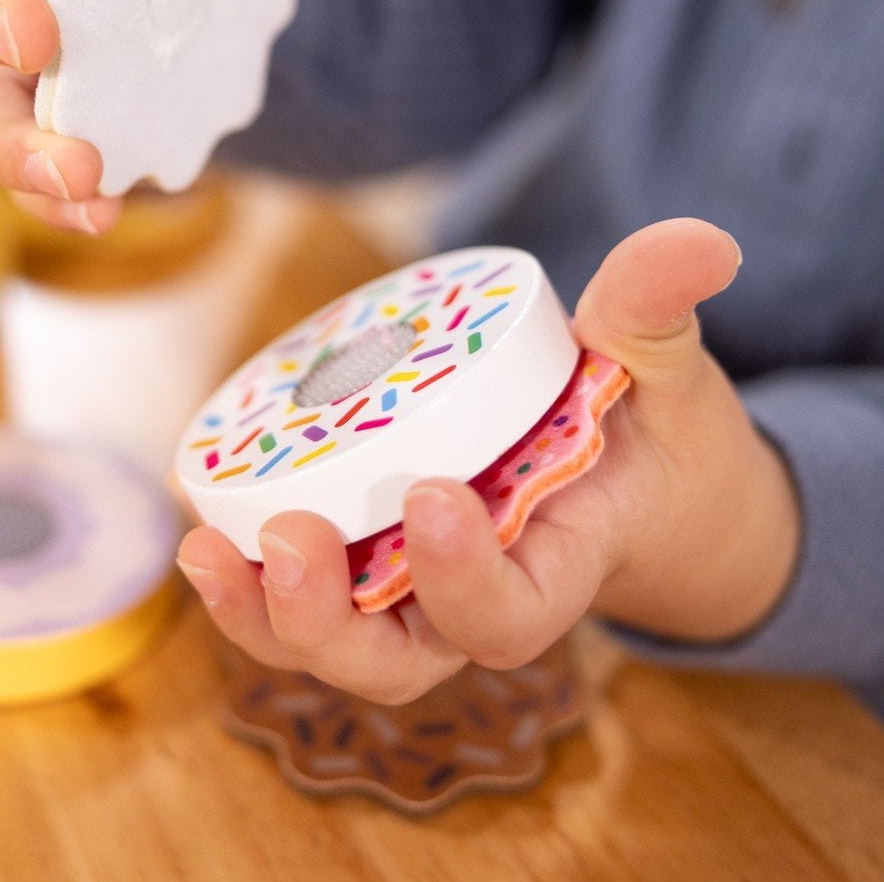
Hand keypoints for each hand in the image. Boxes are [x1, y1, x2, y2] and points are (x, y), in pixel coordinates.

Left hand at [176, 218, 802, 702]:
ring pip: (334, 640)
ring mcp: (414, 585)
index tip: (430, 496)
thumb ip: (657, 313)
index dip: (463, 578)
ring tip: (205, 544)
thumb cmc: (651, 439)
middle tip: (292, 538)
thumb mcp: (663, 375)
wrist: (639, 492)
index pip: (509, 615)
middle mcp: (473, 594)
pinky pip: (305, 593)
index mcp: (556, 565)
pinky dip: (249, 575)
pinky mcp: (371, 556)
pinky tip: (200, 519)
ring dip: (263, 609)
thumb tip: (701, 241)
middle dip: (331, 620)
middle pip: (397, 660)